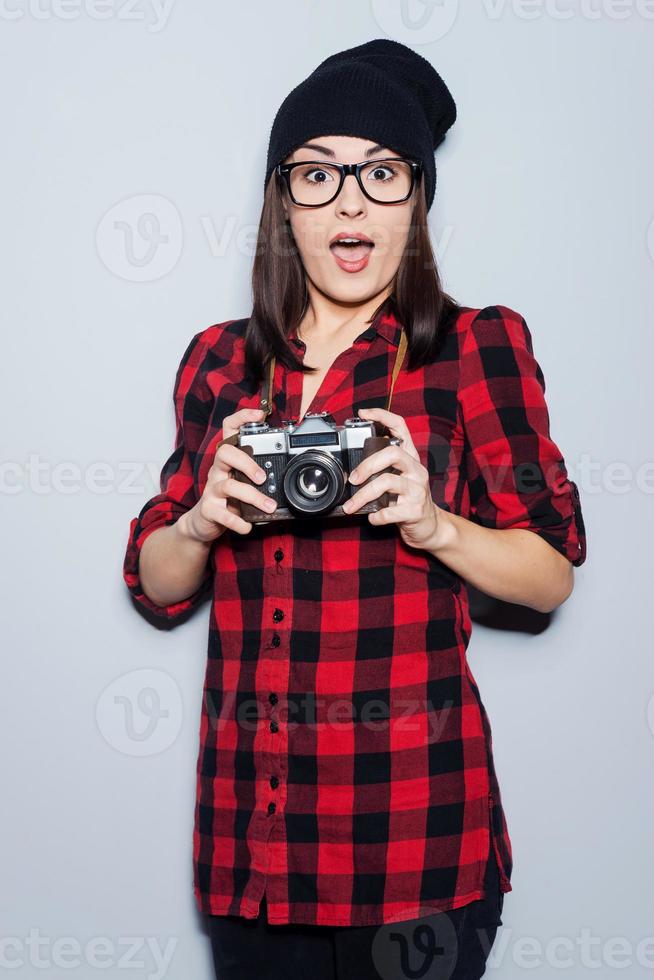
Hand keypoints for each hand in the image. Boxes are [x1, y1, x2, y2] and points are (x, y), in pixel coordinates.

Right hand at [183, 408, 276, 541]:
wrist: (203, 523)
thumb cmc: (229, 499)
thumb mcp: (243, 481)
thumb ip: (258, 473)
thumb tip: (286, 468)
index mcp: (228, 460)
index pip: (229, 430)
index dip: (241, 418)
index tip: (259, 414)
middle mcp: (218, 471)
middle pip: (225, 453)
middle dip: (246, 463)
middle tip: (263, 477)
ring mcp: (212, 490)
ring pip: (229, 486)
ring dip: (252, 496)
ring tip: (268, 506)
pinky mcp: (208, 509)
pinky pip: (223, 514)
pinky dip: (238, 521)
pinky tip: (248, 526)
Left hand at [341, 407, 440, 551]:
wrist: (429, 526)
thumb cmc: (408, 500)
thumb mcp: (398, 480)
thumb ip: (381, 471)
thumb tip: (349, 471)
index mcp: (410, 458)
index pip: (401, 428)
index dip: (383, 416)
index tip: (363, 413)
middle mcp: (416, 470)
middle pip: (393, 454)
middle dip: (367, 465)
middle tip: (352, 479)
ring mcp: (418, 490)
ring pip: (387, 482)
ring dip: (363, 495)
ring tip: (351, 506)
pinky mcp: (415, 510)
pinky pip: (390, 511)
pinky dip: (375, 516)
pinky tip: (372, 518)